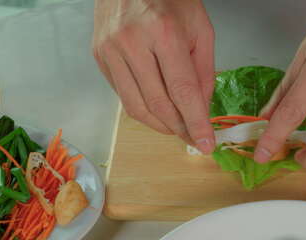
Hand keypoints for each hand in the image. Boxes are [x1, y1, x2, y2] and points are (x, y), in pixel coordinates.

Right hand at [92, 0, 214, 152]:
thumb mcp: (201, 29)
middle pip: (158, 104)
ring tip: (177, 128)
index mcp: (163, 32)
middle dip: (179, 128)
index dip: (196, 122)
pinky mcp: (99, 56)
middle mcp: (132, 42)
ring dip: (160, 125)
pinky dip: (143, 108)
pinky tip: (158, 108)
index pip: (182, 91)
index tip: (206, 143)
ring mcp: (110, 50)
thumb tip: (202, 109)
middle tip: (194, 138)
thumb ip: (204, 71)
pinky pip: (122, 95)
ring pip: (136, 106)